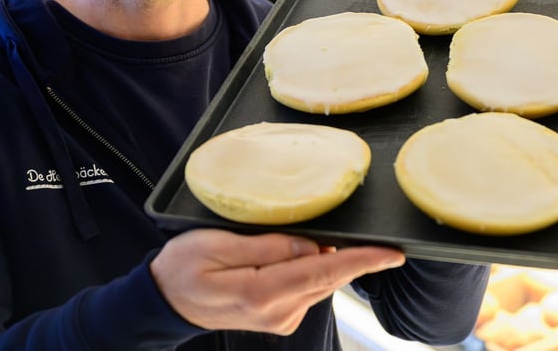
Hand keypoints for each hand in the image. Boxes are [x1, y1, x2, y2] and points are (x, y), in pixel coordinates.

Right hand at [150, 228, 404, 333]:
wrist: (165, 300)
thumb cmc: (183, 265)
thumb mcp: (215, 244)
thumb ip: (266, 246)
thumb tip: (310, 245)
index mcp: (260, 293)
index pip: (321, 272)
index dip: (360, 261)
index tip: (392, 253)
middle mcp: (278, 312)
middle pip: (328, 278)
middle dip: (356, 257)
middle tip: (383, 239)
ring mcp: (281, 318)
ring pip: (321, 282)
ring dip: (334, 261)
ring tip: (343, 239)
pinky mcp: (281, 317)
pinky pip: (309, 287)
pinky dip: (317, 269)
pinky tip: (312, 253)